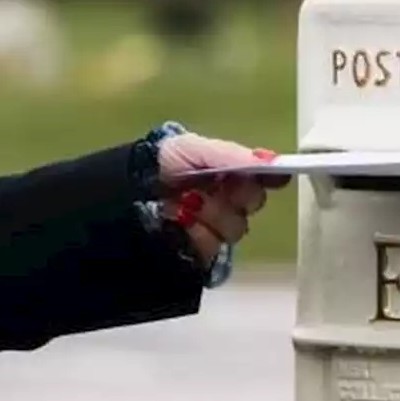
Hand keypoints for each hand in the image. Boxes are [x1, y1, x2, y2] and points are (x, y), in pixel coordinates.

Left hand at [156, 132, 291, 263]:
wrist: (124, 196)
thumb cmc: (159, 165)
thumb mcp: (191, 148)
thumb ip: (230, 155)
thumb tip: (272, 160)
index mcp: (230, 172)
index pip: (263, 176)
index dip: (270, 176)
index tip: (274, 176)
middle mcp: (229, 199)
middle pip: (254, 201)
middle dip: (232, 193)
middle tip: (207, 187)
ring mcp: (218, 227)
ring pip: (237, 226)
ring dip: (210, 214)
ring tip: (184, 205)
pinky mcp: (205, 251)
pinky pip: (216, 246)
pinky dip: (196, 233)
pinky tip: (180, 224)